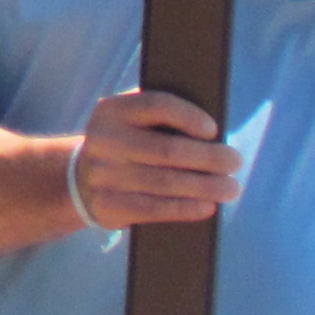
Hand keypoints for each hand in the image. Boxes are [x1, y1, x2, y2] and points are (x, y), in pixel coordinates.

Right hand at [73, 87, 239, 228]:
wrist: (80, 180)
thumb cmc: (127, 144)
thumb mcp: (131, 121)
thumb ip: (162, 117)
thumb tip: (214, 132)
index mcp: (112, 110)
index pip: (155, 105)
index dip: (188, 116)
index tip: (214, 130)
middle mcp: (104, 140)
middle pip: (166, 150)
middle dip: (208, 158)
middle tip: (235, 162)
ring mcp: (103, 175)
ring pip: (165, 182)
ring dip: (205, 187)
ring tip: (231, 188)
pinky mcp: (108, 205)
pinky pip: (154, 208)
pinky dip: (186, 208)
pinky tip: (208, 206)